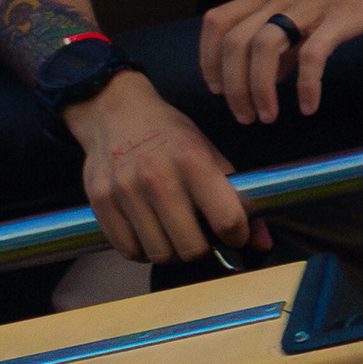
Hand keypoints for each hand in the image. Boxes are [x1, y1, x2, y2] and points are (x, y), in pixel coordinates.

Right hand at [69, 75, 259, 265]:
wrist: (112, 109)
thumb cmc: (166, 133)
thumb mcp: (206, 151)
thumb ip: (236, 197)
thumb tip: (262, 243)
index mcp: (191, 160)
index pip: (227, 220)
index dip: (237, 236)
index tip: (232, 235)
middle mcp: (157, 176)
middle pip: (192, 248)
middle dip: (202, 249)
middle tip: (198, 237)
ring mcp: (125, 189)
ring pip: (160, 254)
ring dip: (171, 252)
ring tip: (170, 233)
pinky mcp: (100, 200)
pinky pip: (129, 250)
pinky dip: (141, 250)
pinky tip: (146, 232)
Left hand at [198, 0, 362, 125]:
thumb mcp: (306, 8)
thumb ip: (286, 40)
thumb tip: (268, 76)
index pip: (217, 21)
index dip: (208, 58)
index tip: (218, 90)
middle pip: (234, 41)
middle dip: (232, 84)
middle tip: (244, 116)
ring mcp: (310, 6)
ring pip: (263, 46)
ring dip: (259, 87)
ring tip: (268, 116)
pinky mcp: (341, 17)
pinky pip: (314, 53)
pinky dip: (306, 84)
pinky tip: (308, 106)